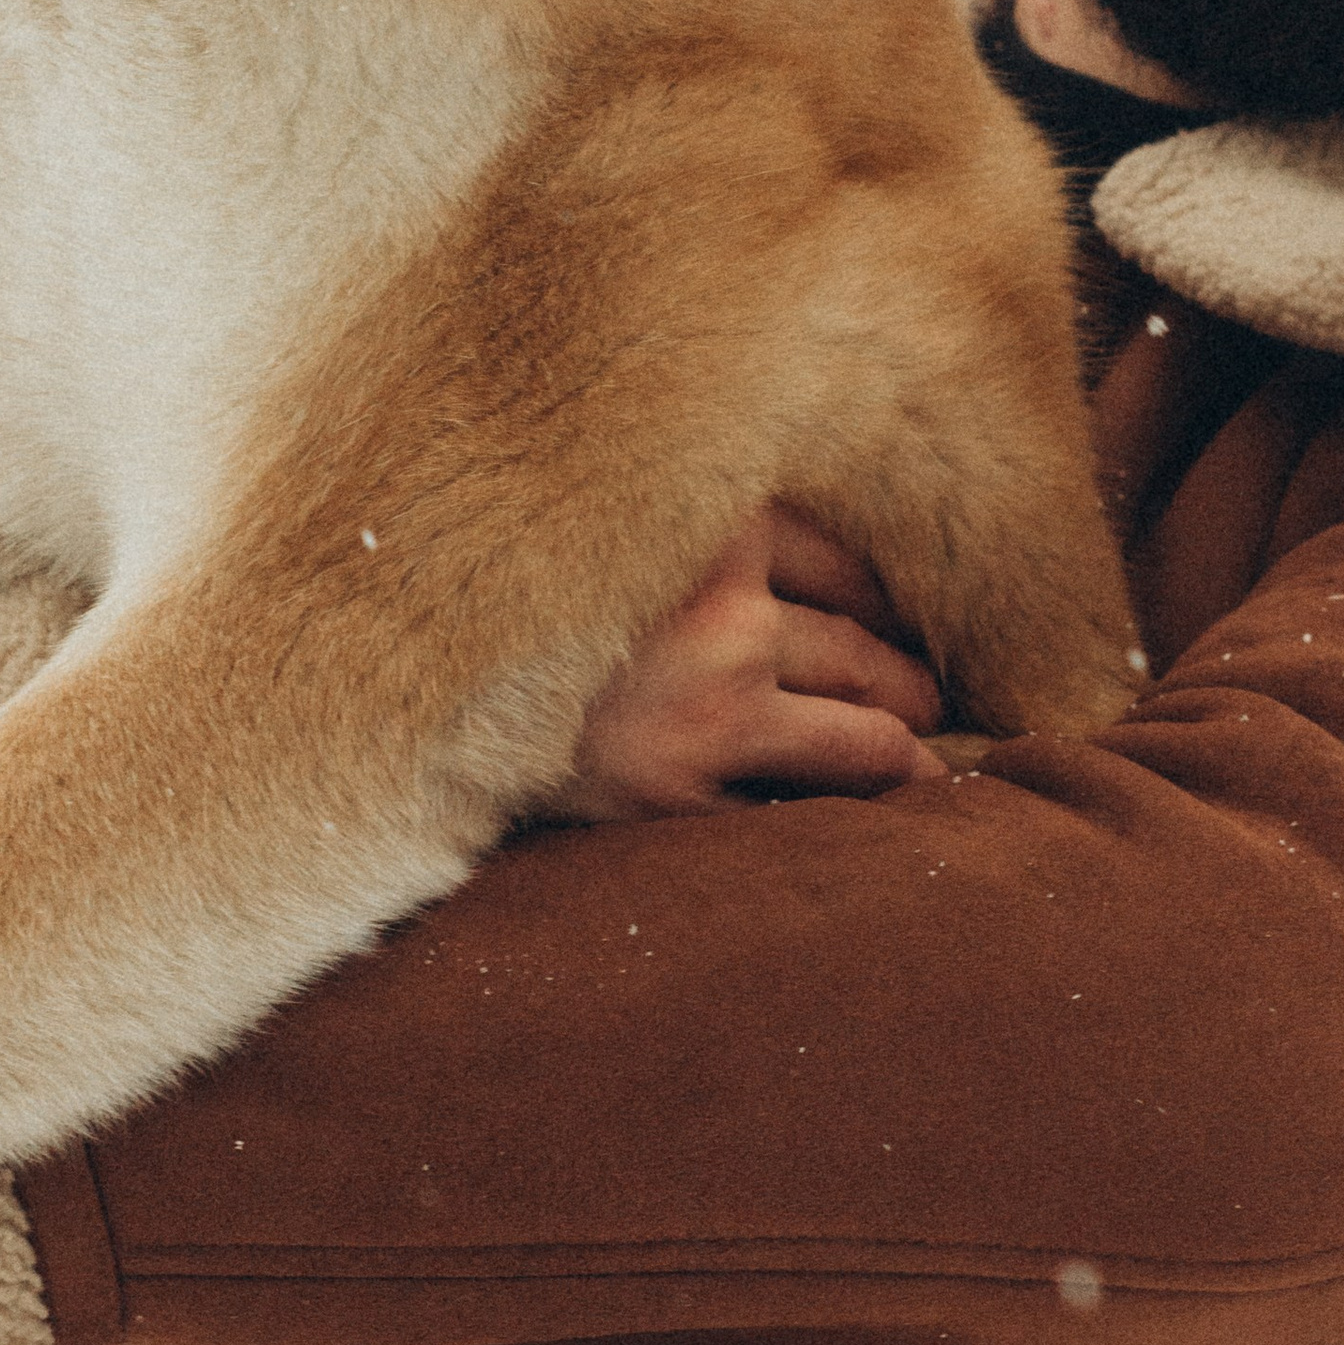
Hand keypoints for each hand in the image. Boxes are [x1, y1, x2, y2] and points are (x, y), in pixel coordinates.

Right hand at [557, 506, 945, 820]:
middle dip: (913, 686)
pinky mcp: (684, 802)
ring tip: (922, 766)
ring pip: (871, 743)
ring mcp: (712, 718)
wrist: (413, 694)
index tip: (905, 623)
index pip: (854, 570)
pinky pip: (803, 816)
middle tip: (930, 703)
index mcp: (717, 532)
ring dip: (905, 759)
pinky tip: (860, 821)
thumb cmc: (528, 602)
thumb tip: (835, 560)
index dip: (890, 602)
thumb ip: (711, 523)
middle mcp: (726, 621)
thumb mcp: (622, 532)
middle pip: (873, 656)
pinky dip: (837, 817)